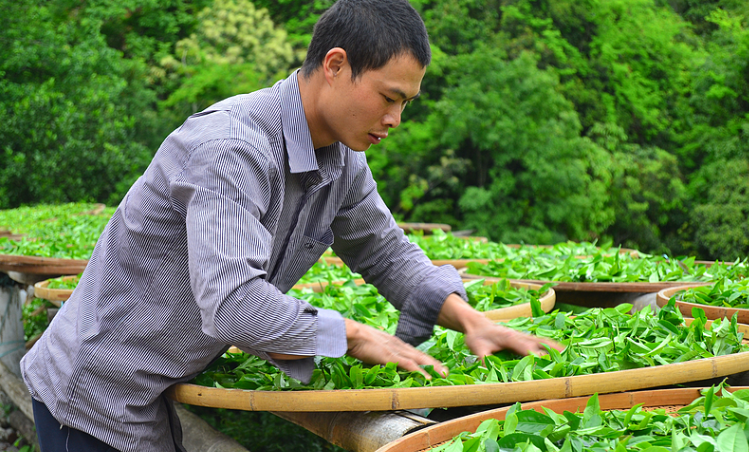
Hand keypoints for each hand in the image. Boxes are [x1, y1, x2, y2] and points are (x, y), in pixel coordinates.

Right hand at [343, 319, 447, 378]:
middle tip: (445, 371)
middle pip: (419, 355)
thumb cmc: (355, 338)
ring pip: (418, 359)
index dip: (423, 359)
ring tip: (443, 375)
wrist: (349, 332)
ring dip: (432, 367)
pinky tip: (428, 378)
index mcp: (392, 342)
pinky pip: (409, 365)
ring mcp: (395, 350)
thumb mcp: (369, 343)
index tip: (432, 365)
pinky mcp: (390, 356)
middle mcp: (397, 344)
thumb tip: (376, 353)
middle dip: (433, 363)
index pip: (411, 352)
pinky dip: (420, 371)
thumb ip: (376, 349)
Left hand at [437, 293, 563, 359]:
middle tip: (568, 362)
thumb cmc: (476, 337)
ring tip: (572, 354)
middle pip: (540, 344)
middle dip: (554, 353)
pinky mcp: (523, 337)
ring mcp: (523, 335)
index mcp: (510, 338)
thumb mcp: (477, 349)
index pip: (528, 350)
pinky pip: (540, 340)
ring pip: (543, 341)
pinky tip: (561, 350)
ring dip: (556, 348)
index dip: (538, 358)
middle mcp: (520, 336)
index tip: (548, 368)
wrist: (476, 323)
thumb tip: (491, 374)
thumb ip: (485, 360)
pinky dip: (551, 345)